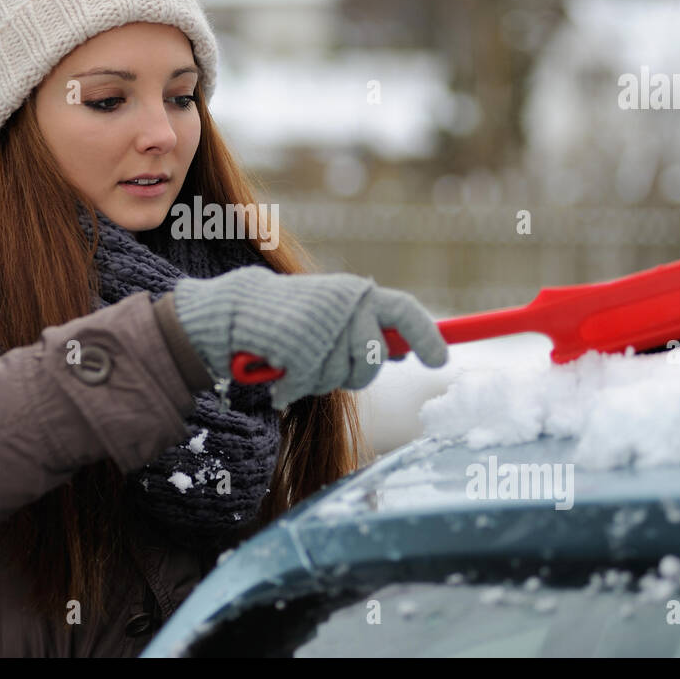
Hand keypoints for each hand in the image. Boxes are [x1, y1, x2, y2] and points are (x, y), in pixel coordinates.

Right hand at [172, 265, 447, 408]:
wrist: (239, 308)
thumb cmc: (294, 315)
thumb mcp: (338, 314)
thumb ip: (371, 327)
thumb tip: (409, 351)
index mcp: (358, 293)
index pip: (406, 312)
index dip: (428, 338)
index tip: (440, 361)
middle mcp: (347, 305)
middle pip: (375, 358)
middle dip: (358, 371)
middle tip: (333, 364)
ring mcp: (325, 326)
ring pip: (344, 377)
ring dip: (322, 379)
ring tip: (300, 358)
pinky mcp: (301, 348)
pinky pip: (312, 384)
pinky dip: (296, 385)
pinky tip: (282, 367)